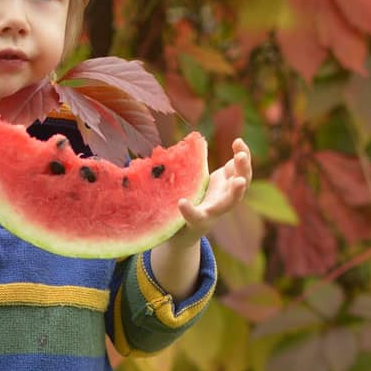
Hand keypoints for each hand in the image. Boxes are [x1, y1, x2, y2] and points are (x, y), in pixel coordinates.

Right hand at [150, 138, 251, 299]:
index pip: (195, 218)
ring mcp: (225, 197)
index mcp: (197, 221)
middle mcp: (214, 211)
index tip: (181, 203)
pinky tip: (236, 142)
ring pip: (241, 185)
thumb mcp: (163, 217)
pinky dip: (241, 157)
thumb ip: (154, 206)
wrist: (191, 227)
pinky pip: (240, 170)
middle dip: (234, 193)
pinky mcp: (228, 184)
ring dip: (243, 170)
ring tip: (240, 153)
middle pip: (229, 204)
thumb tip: (128, 187)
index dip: (190, 211)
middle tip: (237, 182)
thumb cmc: (173, 222)